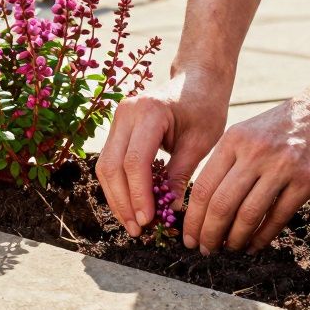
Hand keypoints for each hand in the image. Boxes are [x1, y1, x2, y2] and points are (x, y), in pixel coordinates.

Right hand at [95, 69, 228, 236]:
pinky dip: (119, 186)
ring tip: (133, 224)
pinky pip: (110, 162)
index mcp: (148, 112)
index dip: (139, 195)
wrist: (197, 80)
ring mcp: (117, 118)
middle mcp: (125, 112)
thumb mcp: (200, 142)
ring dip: (117, 198)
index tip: (149, 220)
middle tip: (138, 230)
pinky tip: (131, 206)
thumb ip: (181, 174)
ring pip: (105, 167)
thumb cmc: (204, 107)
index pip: (135, 161)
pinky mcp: (117, 128)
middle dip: (123, 202)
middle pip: (112, 166)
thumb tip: (169, 211)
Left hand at [182, 83, 309, 253]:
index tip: (188, 237)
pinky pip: (278, 217)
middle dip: (208, 234)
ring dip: (235, 239)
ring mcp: (282, 166)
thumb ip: (228, 162)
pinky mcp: (307, 180)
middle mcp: (254, 153)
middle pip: (221, 205)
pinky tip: (254, 245)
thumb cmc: (286, 124)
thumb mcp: (249, 132)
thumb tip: (205, 204)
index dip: (193, 219)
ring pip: (248, 215)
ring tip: (229, 249)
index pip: (204, 188)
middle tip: (205, 250)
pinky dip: (262, 237)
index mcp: (234, 140)